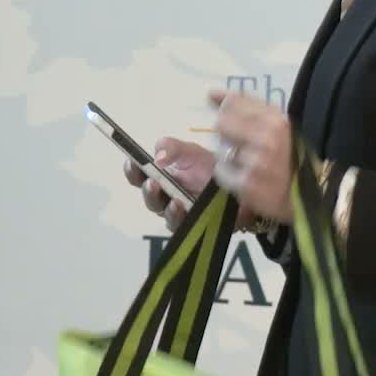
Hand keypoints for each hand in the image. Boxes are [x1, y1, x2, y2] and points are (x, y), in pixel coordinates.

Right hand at [121, 134, 274, 233]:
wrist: (243, 183)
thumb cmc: (212, 167)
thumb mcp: (191, 151)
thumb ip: (173, 148)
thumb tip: (157, 155)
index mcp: (162, 176)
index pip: (140, 175)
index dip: (133, 170)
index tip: (132, 162)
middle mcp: (167, 196)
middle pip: (150, 198)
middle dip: (148, 191)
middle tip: (152, 183)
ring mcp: (180, 213)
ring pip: (166, 215)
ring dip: (167, 209)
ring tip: (174, 202)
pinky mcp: (194, 226)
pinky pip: (184, 227)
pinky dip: (184, 219)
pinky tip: (188, 210)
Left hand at [207, 88, 295, 223]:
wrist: (306, 196)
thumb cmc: (289, 156)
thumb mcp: (278, 125)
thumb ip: (247, 106)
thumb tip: (212, 93)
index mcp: (277, 119)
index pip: (234, 101)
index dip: (223, 104)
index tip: (215, 103)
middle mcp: (267, 138)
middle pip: (222, 123)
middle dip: (226, 132)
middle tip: (239, 142)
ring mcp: (256, 162)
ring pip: (220, 149)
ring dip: (228, 155)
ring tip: (247, 163)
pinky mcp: (247, 184)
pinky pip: (221, 171)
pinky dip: (228, 174)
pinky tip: (244, 177)